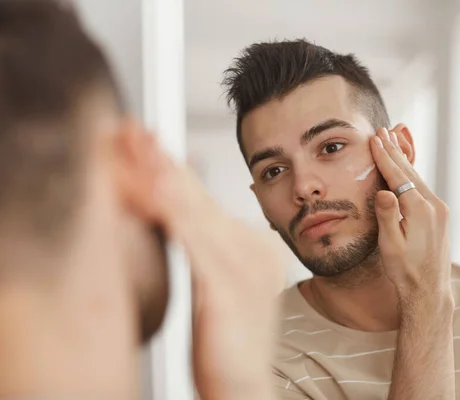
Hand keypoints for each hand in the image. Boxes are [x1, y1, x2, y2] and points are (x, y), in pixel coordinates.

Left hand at [146, 139, 284, 399]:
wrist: (243, 387)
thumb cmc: (228, 344)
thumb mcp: (219, 287)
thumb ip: (206, 250)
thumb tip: (178, 220)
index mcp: (254, 248)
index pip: (207, 200)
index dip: (174, 170)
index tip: (149, 145)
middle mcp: (253, 251)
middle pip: (200, 199)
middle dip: (164, 163)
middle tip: (137, 131)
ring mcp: (243, 268)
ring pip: (194, 214)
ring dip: (163, 178)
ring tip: (140, 148)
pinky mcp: (226, 289)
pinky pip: (192, 244)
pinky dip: (171, 215)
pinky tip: (153, 193)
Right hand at [369, 126, 452, 313]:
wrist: (429, 291)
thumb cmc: (405, 270)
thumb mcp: (390, 246)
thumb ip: (387, 216)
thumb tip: (385, 191)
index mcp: (420, 211)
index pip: (398, 176)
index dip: (385, 156)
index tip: (375, 139)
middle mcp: (434, 206)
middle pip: (410, 172)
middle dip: (394, 151)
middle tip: (383, 131)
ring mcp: (439, 210)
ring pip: (417, 178)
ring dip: (403, 160)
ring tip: (392, 141)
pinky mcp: (439, 216)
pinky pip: (422, 188)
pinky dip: (411, 174)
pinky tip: (405, 169)